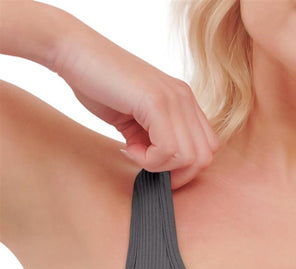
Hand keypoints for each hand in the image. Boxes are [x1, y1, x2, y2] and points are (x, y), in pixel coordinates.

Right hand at [54, 26, 218, 187]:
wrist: (74, 53)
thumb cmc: (100, 87)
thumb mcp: (138, 120)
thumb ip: (157, 140)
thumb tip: (166, 172)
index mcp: (184, 102)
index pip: (207, 149)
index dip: (183, 168)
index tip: (154, 163)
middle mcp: (185, 98)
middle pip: (204, 158)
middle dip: (175, 174)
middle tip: (145, 163)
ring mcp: (174, 99)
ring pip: (189, 158)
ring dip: (159, 166)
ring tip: (134, 151)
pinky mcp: (156, 102)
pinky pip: (168, 151)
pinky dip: (147, 160)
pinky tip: (128, 146)